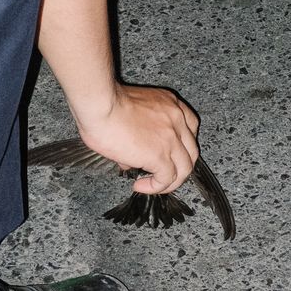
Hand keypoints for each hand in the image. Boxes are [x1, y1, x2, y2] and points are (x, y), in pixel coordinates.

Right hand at [74, 83, 199, 194]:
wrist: (99, 105)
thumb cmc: (104, 102)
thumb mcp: (128, 111)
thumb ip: (136, 132)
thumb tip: (129, 157)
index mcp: (169, 104)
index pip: (190, 126)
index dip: (182, 144)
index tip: (170, 152)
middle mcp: (176, 119)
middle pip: (191, 150)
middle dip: (179, 166)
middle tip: (162, 174)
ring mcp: (171, 138)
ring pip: (184, 168)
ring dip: (170, 182)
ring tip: (152, 185)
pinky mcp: (160, 156)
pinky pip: (166, 179)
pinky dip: (155, 187)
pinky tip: (141, 186)